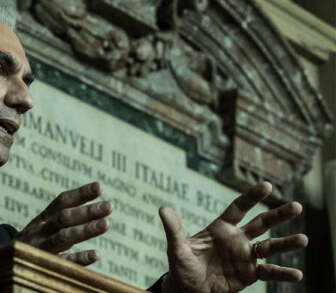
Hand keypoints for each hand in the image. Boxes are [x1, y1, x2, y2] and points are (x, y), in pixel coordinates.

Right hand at [16, 181, 111, 265]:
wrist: (5, 261)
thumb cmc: (33, 242)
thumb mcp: (43, 226)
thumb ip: (61, 217)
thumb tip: (92, 205)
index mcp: (43, 218)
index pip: (62, 202)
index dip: (80, 194)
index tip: (99, 187)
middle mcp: (42, 229)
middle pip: (65, 218)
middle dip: (87, 211)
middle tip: (109, 206)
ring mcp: (42, 247)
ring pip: (64, 236)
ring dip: (85, 230)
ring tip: (106, 224)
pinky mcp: (43, 264)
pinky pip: (62, 262)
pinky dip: (78, 258)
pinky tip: (96, 254)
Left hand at [159, 181, 307, 292]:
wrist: (188, 289)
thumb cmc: (182, 266)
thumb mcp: (176, 248)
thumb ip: (174, 229)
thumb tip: (163, 209)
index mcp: (221, 228)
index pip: (239, 208)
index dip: (251, 197)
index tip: (266, 185)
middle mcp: (237, 239)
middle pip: (261, 223)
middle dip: (278, 215)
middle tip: (298, 206)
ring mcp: (245, 256)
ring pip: (270, 247)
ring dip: (286, 243)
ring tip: (304, 239)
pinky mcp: (250, 274)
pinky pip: (269, 272)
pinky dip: (282, 273)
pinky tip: (297, 273)